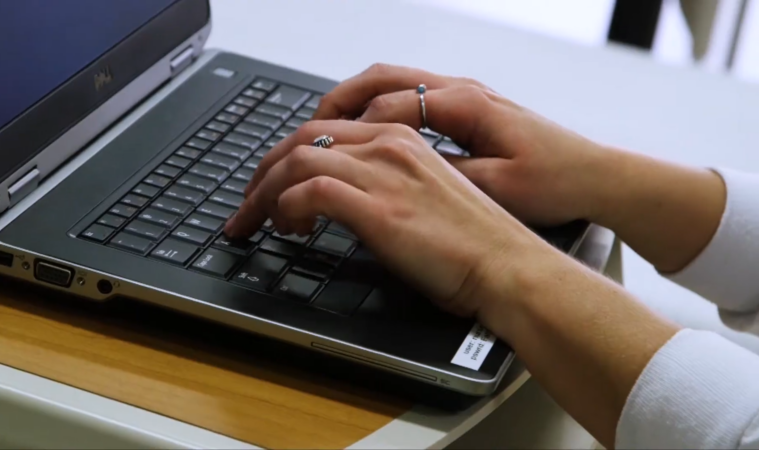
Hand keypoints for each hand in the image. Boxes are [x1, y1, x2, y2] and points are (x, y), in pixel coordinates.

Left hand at [225, 120, 559, 317]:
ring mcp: (384, 173)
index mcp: (402, 141)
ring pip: (297, 159)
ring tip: (254, 221)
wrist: (508, 267)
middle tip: (246, 205)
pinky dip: (286, 207)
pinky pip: (310, 190)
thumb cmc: (475, 245)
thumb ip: (384, 189)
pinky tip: (288, 229)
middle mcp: (390, 147)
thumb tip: (342, 205)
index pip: (324, 131)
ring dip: (264, 192)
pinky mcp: (379, 207)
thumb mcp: (425, 199)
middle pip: (302, 137)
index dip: (285, 157)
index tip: (270, 185)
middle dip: (263, 172)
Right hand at [314, 63, 609, 226]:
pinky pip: (410, 97)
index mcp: (465, 105)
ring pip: (393, 82)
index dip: (349, 130)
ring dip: (355, 100)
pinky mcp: (469, 108)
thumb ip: (445, 172)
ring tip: (324, 127)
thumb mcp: (497, 187)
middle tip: (306, 129)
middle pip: (382, 79)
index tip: (322, 152)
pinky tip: (366, 132)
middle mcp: (461, 90)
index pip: (389, 106)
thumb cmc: (554, 182)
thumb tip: (399, 169)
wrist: (596, 176)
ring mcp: (464, 95)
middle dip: (338, 101)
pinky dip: (378, 108)